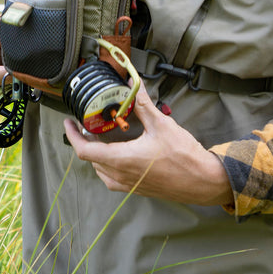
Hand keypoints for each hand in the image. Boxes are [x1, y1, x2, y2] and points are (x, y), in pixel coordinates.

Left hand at [63, 86, 233, 206]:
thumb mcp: (161, 124)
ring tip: (101, 136)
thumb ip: (143, 104)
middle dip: (86, 140)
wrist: (204, 182)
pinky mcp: (137, 189)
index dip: (73, 135)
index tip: (68, 122)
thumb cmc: (184, 156)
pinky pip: (112, 178)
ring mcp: (129, 185)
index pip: (85, 151)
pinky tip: (118, 152)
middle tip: (88, 123)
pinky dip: (108, 164)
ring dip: (97, 153)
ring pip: (101, 170)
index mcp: (122, 160)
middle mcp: (121, 176)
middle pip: (91, 159)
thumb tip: (133, 84)